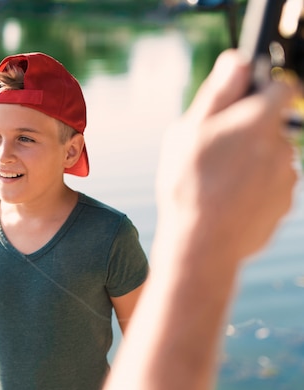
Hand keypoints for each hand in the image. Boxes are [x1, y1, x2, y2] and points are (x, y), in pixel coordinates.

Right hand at [155, 49, 299, 259]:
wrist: (203, 242)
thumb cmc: (189, 183)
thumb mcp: (189, 130)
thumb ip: (218, 92)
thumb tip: (237, 60)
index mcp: (259, 120)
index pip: (282, 87)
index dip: (262, 91)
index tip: (242, 104)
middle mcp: (282, 145)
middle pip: (272, 126)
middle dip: (249, 132)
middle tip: (215, 151)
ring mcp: (287, 177)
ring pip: (271, 158)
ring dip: (251, 162)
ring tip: (218, 181)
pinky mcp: (285, 204)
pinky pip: (271, 186)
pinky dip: (254, 189)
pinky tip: (228, 200)